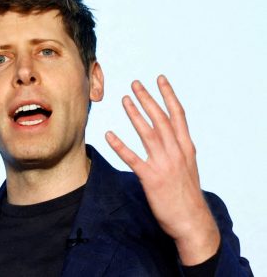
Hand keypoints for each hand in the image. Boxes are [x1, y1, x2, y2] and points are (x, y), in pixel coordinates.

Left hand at [105, 75, 219, 265]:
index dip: (168, 95)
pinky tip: (108, 135)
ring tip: (124, 99)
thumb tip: (169, 135)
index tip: (159, 78)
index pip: (177, 115)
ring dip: (135, 115)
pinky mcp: (151, 178)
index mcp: (186, 147)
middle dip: (148, 98)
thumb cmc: (186, 194)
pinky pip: (133, 159)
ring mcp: (164, 164)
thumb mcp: (188, 166)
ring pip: (148, 133)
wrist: (192, 221)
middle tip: (135, 83)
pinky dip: (120, 145)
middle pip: (161, 119)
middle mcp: (176, 152)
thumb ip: (177, 149)